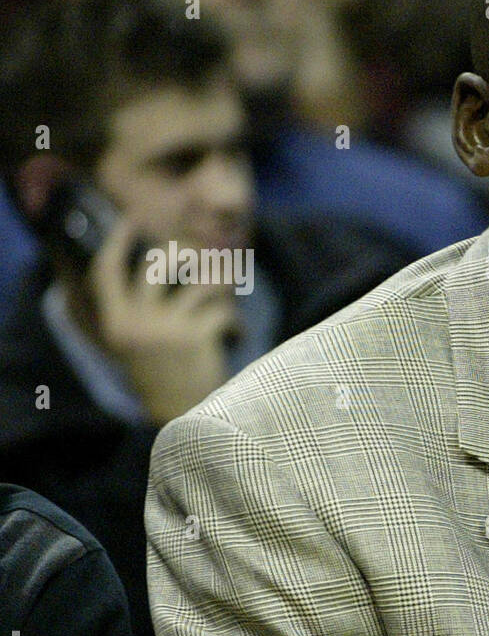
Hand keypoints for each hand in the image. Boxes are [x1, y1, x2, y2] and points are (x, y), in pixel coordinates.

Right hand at [88, 218, 238, 424]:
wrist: (183, 417)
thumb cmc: (161, 375)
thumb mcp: (134, 343)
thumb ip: (134, 309)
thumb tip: (151, 263)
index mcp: (115, 323)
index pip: (106, 271)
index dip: (118, 240)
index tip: (130, 218)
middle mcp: (136, 322)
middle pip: (156, 265)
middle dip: (182, 253)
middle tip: (198, 254)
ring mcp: (166, 328)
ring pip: (198, 283)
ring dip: (218, 281)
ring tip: (226, 284)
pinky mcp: (196, 336)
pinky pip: (221, 310)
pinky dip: (232, 319)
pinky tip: (235, 333)